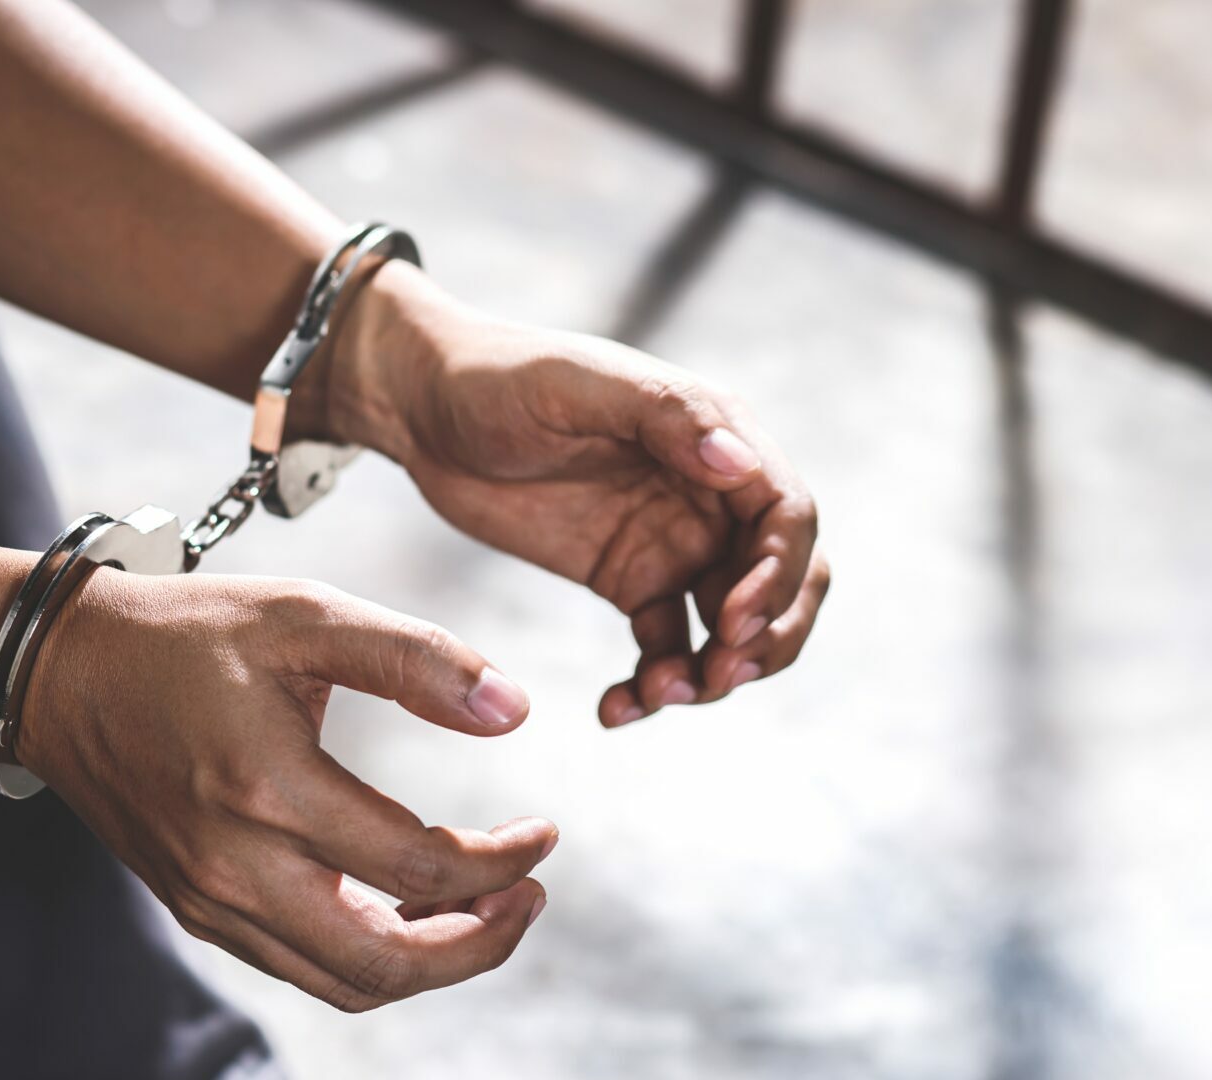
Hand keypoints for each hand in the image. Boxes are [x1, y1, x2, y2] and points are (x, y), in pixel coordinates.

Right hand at [18, 567, 556, 1011]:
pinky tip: (409, 904)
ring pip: (344, 981)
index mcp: (268, 790)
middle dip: (480, 943)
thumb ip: (416, 659)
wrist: (60, 671)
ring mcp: (210, 900)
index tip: (544, 834)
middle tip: (531, 895)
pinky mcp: (197, 909)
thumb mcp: (307, 614)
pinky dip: (370, 955)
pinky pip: (302, 966)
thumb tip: (512, 708)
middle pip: (385, 964)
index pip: (417, 867)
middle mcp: (235, 867)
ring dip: (430, 960)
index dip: (500, 861)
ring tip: (487, 904)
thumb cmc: (186, 635)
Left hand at [323, 263, 829, 727]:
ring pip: (735, 625)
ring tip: (658, 695)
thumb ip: (666, 416)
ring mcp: (675, 542)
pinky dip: (656, 686)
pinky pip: (669, 648)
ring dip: (718, 671)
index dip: (779, 576)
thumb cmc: (501, 376)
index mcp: (714, 435)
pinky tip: (616, 708)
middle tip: (719, 675)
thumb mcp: (577, 384)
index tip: (734, 622)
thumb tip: (740, 463)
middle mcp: (711, 493)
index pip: (787, 515)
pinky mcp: (632, 581)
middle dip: (769, 636)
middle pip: (785, 579)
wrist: (424, 409)